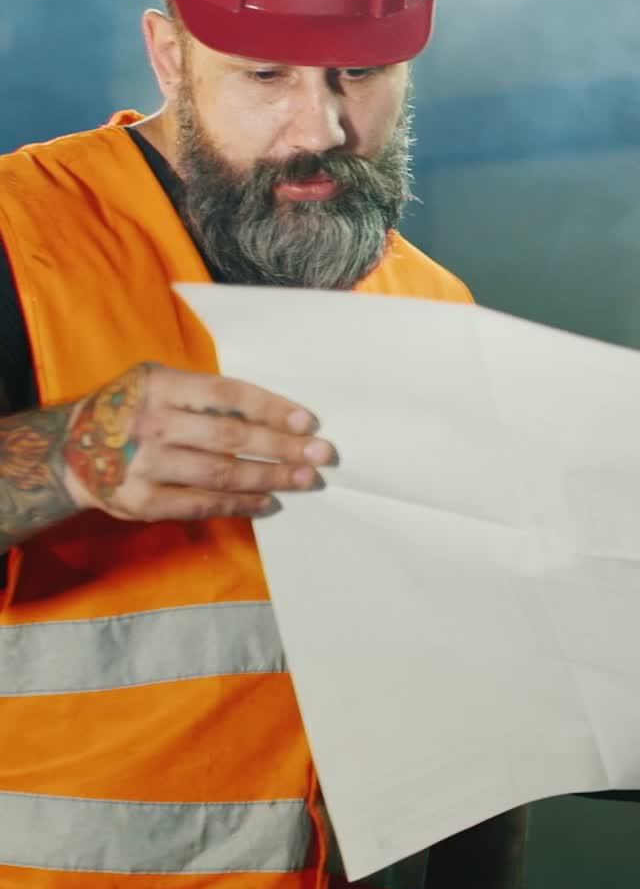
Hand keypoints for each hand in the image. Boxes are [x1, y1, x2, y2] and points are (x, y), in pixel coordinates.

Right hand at [59, 362, 334, 521]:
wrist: (68, 450)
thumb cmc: (134, 409)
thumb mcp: (159, 383)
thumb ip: (205, 394)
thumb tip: (275, 414)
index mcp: (160, 385)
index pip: (228, 394)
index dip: (272, 407)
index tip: (309, 421)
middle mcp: (151, 423)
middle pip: (230, 436)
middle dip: (283, 446)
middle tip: (322, 455)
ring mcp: (143, 465)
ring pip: (220, 473)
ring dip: (269, 477)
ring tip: (304, 479)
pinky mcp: (140, 501)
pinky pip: (200, 504)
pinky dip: (239, 504)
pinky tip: (268, 502)